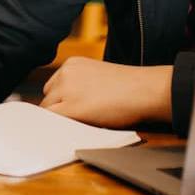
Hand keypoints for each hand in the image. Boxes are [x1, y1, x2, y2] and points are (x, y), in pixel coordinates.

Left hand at [39, 58, 172, 128]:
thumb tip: (63, 104)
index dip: (60, 102)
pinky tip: (72, 130)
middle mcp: (65, 73)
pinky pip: (52, 122)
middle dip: (58, 110)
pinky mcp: (71, 108)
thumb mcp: (98, 77)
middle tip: (78, 120)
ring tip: (81, 124)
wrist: (146, 90)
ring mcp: (66, 90)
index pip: (53, 87)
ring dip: (59, 120)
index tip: (67, 112)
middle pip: (48, 99)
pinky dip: (57, 128)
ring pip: (48, 112)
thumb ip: (79, 85)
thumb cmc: (130, 88)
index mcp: (72, 64)